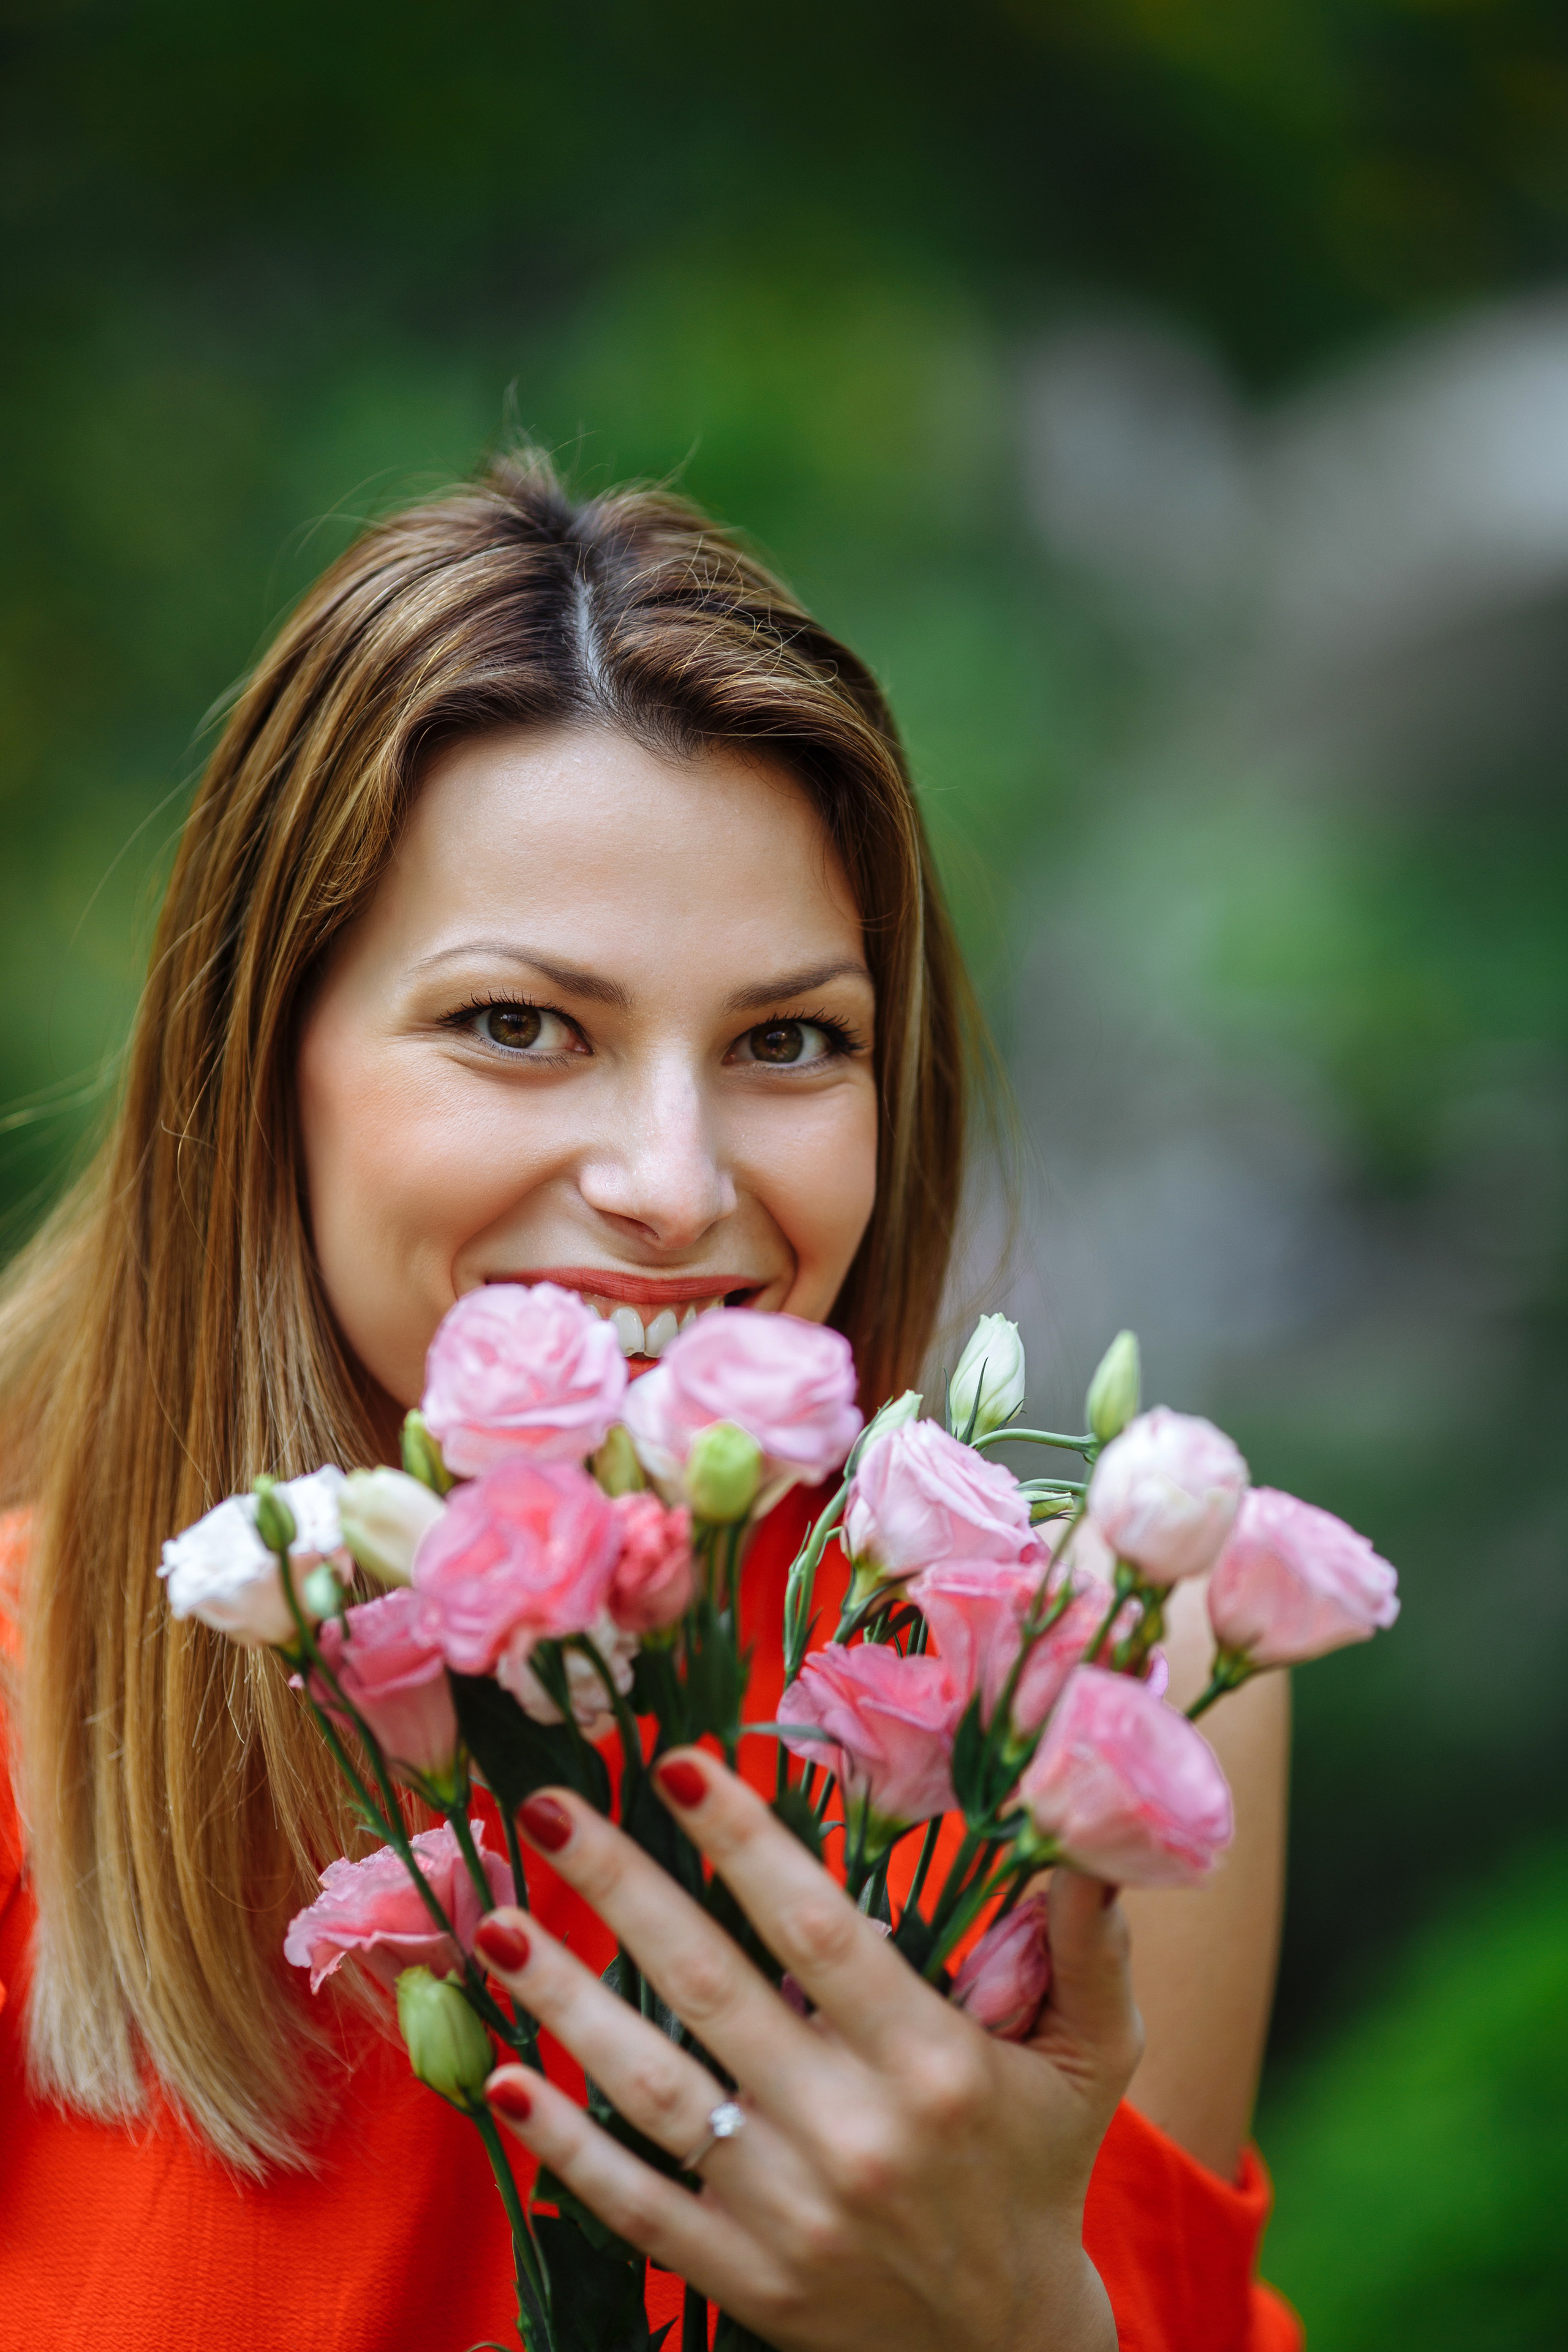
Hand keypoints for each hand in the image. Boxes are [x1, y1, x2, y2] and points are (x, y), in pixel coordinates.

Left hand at [476, 1751, 1142, 2351]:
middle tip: (545, 1806)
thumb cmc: (1040, 2166)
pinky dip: (566, 2146)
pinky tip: (504, 2081)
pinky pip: (635, 2202)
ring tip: (491, 1924)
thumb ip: (1091, 1944)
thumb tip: (1091, 1831)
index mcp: (933, 2065)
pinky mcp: (741, 2277)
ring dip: (564, 2003)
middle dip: (622, 1889)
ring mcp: (786, 2212)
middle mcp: (853, 2135)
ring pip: (654, 2088)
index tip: (675, 1761)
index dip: (745, 1843)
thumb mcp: (1094, 2058)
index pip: (821, 1932)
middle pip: (713, 1988)